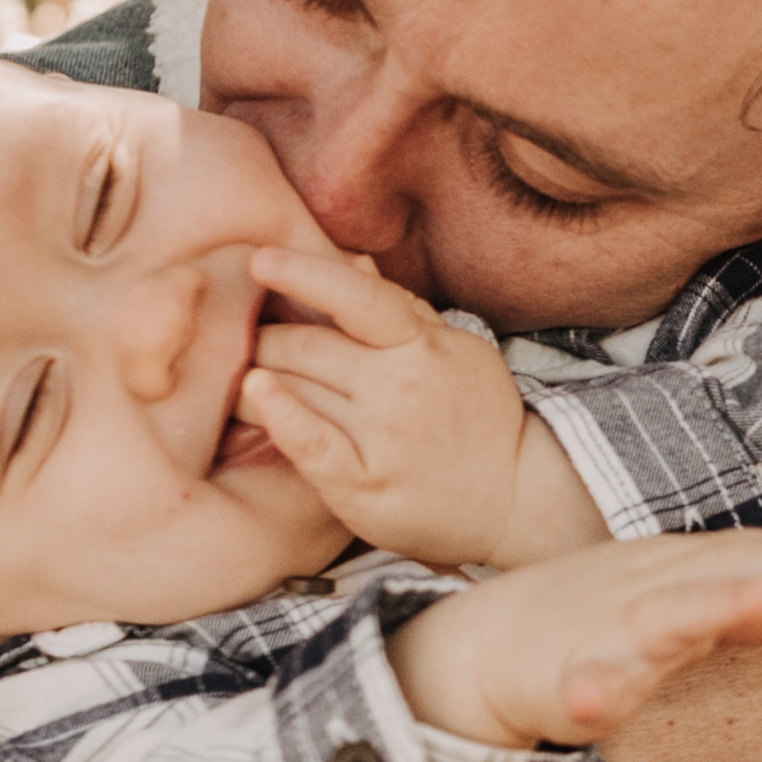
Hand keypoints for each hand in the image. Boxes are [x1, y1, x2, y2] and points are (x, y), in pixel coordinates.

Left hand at [237, 248, 604, 569]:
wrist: (517, 501)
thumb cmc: (479, 419)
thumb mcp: (457, 351)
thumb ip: (402, 310)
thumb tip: (351, 262)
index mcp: (423, 347)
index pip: (357, 298)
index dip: (303, 273)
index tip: (260, 260)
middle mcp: (401, 388)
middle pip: (304, 344)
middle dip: (266, 336)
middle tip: (250, 344)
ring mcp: (382, 439)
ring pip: (293, 387)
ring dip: (256, 376)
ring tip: (243, 379)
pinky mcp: (364, 487)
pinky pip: (307, 442)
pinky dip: (275, 414)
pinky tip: (254, 393)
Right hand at [386, 531, 761, 751]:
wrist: (479, 652)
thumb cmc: (597, 632)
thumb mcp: (687, 616)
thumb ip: (759, 616)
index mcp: (678, 572)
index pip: (751, 555)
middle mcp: (646, 588)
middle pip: (722, 572)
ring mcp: (602, 631)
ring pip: (658, 617)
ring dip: (706, 607)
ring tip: (757, 598)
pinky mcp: (559, 680)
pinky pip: (578, 685)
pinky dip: (591, 686)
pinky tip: (598, 697)